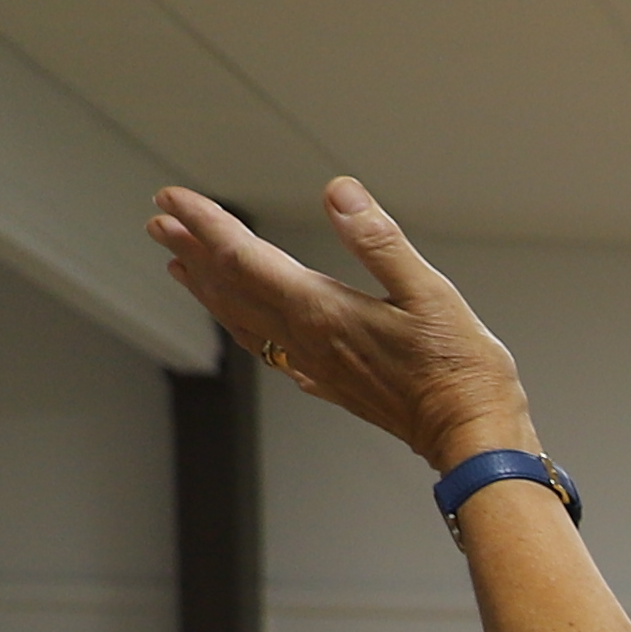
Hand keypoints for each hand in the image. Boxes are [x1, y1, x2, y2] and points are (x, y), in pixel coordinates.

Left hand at [147, 178, 531, 466]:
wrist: (471, 438)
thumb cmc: (460, 372)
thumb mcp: (430, 293)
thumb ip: (379, 241)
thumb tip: (340, 193)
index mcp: (322, 311)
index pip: (244, 258)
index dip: (204, 224)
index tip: (174, 198)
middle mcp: (306, 339)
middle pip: (230, 288)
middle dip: (191, 251)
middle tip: (160, 223)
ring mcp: (313, 364)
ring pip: (241, 320)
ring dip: (206, 289)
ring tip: (181, 267)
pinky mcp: (329, 382)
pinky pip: (267, 349)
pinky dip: (240, 326)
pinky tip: (243, 324)